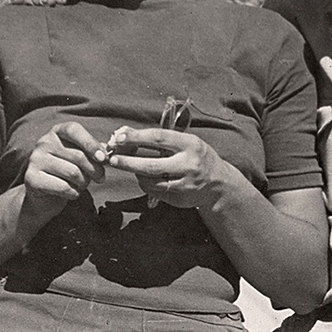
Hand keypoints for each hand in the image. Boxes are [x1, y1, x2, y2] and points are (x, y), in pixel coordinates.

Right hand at [22, 122, 107, 215]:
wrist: (43, 197)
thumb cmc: (66, 173)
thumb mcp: (79, 158)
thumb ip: (93, 151)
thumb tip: (107, 152)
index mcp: (56, 132)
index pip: (73, 130)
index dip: (90, 143)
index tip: (103, 158)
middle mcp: (43, 143)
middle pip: (77, 155)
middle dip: (94, 170)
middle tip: (100, 178)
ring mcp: (35, 160)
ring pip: (72, 172)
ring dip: (84, 183)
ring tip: (82, 185)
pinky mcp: (31, 178)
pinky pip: (62, 187)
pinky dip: (73, 193)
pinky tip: (72, 193)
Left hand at [104, 128, 239, 209]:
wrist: (219, 184)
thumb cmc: (197, 156)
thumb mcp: (185, 142)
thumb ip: (160, 138)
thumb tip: (126, 132)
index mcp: (190, 144)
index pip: (160, 138)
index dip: (138, 137)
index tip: (119, 136)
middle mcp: (189, 165)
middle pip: (152, 165)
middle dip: (129, 161)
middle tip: (112, 158)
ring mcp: (185, 184)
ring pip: (151, 181)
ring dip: (135, 173)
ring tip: (125, 165)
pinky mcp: (180, 199)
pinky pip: (156, 192)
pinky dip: (145, 184)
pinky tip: (141, 177)